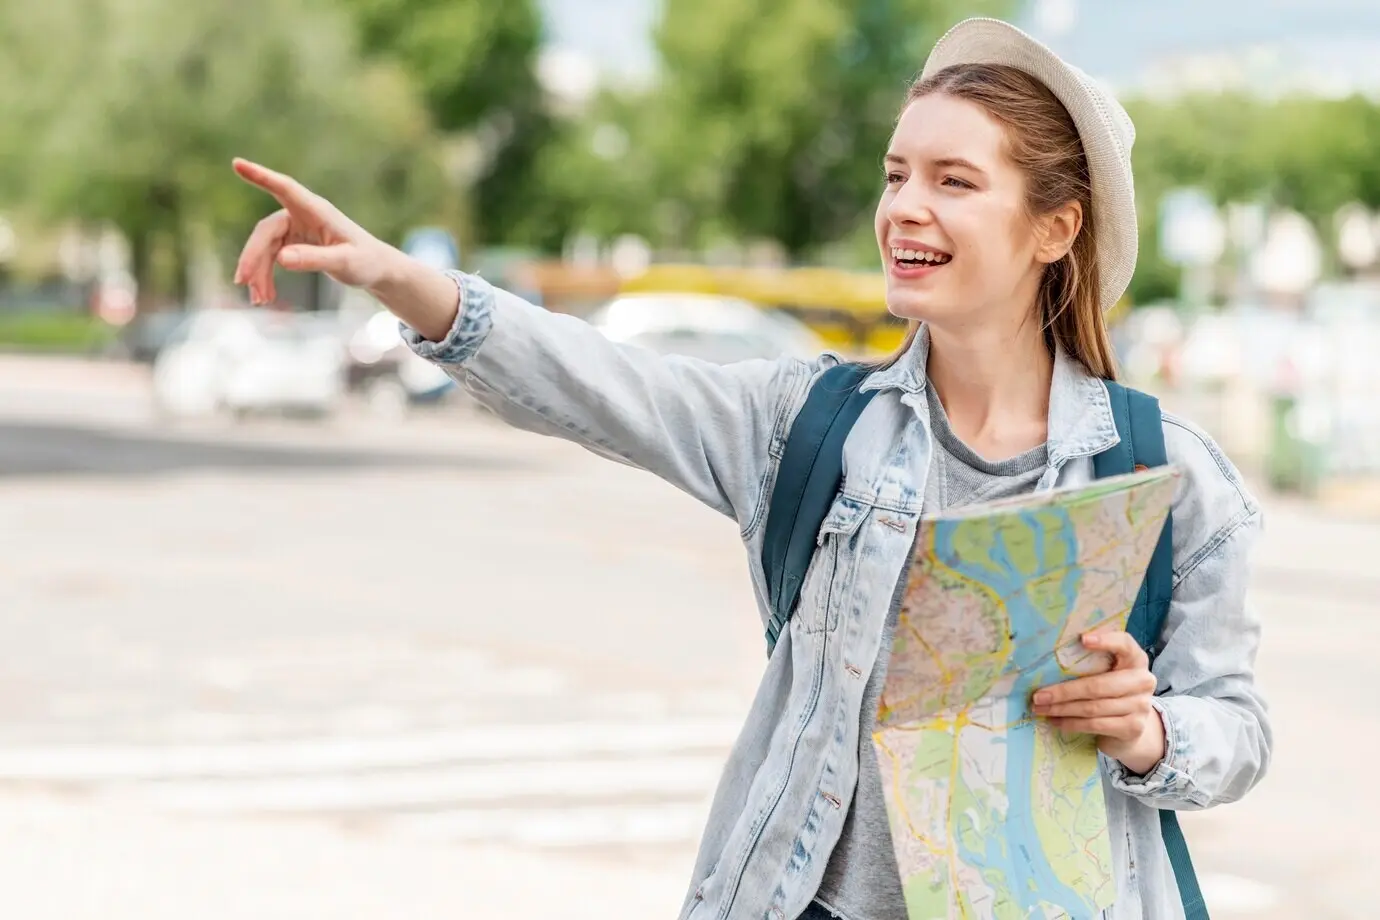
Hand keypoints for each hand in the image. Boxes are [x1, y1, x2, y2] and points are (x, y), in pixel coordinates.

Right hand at [231, 158, 399, 303]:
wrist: (376, 269)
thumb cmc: (366, 261)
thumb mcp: (344, 263)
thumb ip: (314, 259)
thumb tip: (281, 259)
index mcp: (317, 211)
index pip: (285, 188)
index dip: (261, 176)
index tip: (237, 163)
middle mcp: (302, 215)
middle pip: (266, 231)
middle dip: (252, 256)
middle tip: (242, 282)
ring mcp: (295, 229)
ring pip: (266, 248)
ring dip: (258, 273)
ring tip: (259, 301)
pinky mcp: (293, 243)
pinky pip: (271, 258)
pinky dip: (266, 276)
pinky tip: (265, 296)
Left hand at [1032, 630, 1165, 774]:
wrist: (1131, 725)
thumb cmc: (1110, 690)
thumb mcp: (1106, 672)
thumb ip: (1090, 662)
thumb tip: (1047, 658)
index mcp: (1135, 659)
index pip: (1125, 644)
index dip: (1106, 641)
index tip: (1082, 639)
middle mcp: (1143, 680)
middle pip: (1099, 685)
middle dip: (1064, 692)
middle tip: (1038, 696)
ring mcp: (1140, 706)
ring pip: (1093, 707)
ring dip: (1062, 709)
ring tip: (1041, 709)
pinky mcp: (1133, 728)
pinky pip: (1095, 725)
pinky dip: (1072, 724)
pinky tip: (1055, 721)